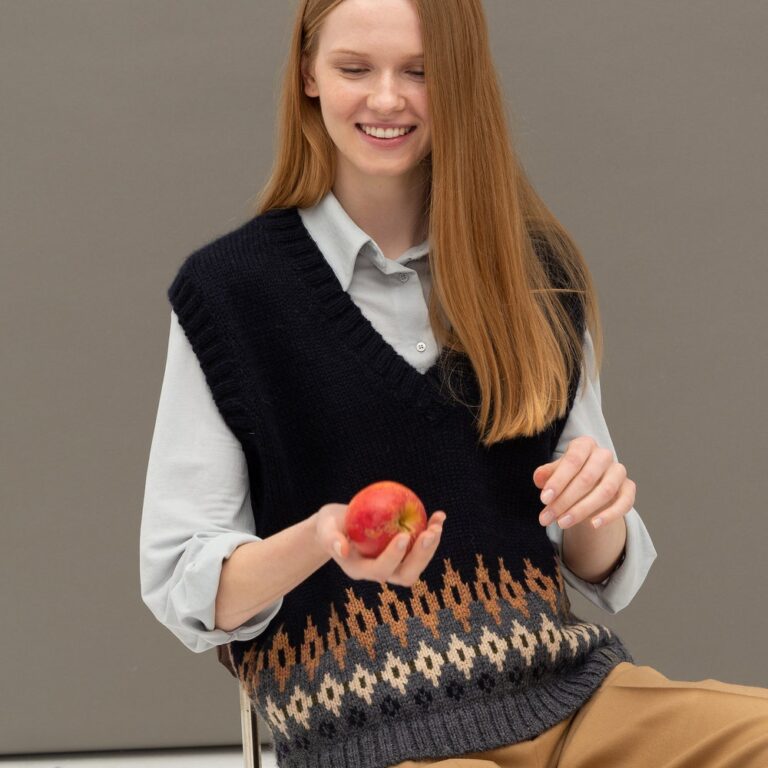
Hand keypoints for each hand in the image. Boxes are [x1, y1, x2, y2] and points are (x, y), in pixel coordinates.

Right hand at [314, 503, 446, 586]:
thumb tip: (342, 550)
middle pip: (406, 575)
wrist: (338, 525)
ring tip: (438, 524)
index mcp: (359, 570)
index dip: (393, 557)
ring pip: (417, 565)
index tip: (402, 535)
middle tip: (430, 533)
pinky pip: (420, 548)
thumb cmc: (329, 525)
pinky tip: (439, 516)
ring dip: (431, 547)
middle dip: (421, 556)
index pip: (380, 570)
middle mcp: (379, 572)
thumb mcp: (324, 528)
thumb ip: (330, 539)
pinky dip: (432, 533)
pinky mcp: (403, 553)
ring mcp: (393, 564)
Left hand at [533, 436, 635, 529]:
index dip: (558, 481)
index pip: (572, 460)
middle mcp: (604, 455)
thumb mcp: (555, 472)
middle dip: (565, 500)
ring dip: (582, 510)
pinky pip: (625, 502)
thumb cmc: (568, 475)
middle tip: (547, 517)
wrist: (589, 486)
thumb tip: (538, 478)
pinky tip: (593, 525)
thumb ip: (546, 474)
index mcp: (584, 445)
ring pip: (605, 491)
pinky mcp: (629, 488)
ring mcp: (618, 471)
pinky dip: (610, 515)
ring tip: (562, 523)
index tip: (544, 500)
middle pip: (587, 478)